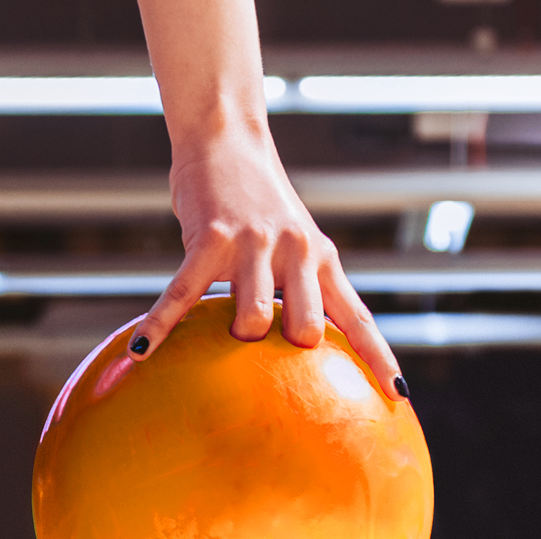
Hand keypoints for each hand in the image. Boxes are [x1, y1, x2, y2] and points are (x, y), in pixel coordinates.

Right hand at [127, 143, 404, 401]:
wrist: (227, 141)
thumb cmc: (260, 203)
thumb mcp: (296, 243)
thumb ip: (304, 288)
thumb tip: (297, 346)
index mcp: (323, 260)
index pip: (358, 318)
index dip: (379, 359)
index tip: (398, 396)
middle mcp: (297, 253)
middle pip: (307, 329)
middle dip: (290, 353)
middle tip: (270, 355)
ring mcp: (254, 245)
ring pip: (254, 316)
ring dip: (238, 334)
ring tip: (226, 332)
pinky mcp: (211, 239)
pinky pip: (184, 294)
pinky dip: (160, 325)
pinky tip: (142, 351)